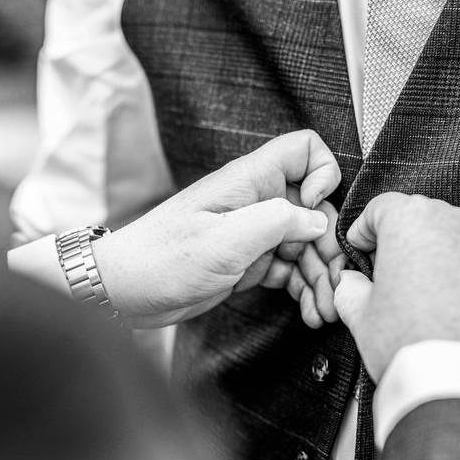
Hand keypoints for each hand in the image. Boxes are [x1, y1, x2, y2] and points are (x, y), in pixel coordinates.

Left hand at [92, 130, 340, 327]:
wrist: (123, 293)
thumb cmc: (160, 260)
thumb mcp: (225, 240)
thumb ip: (278, 221)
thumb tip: (318, 219)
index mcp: (249, 181)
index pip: (304, 150)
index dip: (323, 175)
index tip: (317, 212)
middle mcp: (255, 202)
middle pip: (314, 208)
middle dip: (329, 245)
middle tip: (336, 282)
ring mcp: (252, 232)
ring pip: (305, 244)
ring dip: (320, 276)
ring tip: (325, 308)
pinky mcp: (247, 261)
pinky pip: (288, 269)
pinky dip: (302, 288)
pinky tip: (308, 308)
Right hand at [333, 193, 459, 381]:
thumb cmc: (412, 341)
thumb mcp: (360, 312)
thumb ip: (348, 287)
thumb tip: (349, 283)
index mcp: (410, 218)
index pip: (377, 208)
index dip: (360, 233)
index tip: (356, 254)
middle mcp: (449, 221)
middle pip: (412, 217)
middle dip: (393, 242)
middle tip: (378, 276)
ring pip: (441, 236)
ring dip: (422, 255)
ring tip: (406, 294)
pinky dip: (448, 271)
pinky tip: (434, 303)